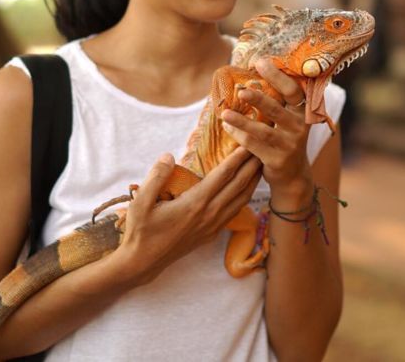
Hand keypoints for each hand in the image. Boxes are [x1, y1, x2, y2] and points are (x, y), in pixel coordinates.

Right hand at [111, 147, 260, 285]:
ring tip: (260, 164)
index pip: (224, 175)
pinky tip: (246, 188)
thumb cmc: (141, 231)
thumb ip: (156, 176)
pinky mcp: (212, 233)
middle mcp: (210, 213)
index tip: (248, 142)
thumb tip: (168, 155)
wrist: (143, 263)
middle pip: (239, 185)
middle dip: (252, 165)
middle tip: (263, 147)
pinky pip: (235, 210)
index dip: (238, 158)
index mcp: (196, 203)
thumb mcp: (141, 202)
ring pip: (241, 199)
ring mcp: (213, 225)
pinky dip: (244, 196)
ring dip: (253, 180)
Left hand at [220, 58, 312, 201]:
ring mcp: (289, 145)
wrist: (293, 175)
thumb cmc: (284, 139)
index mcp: (303, 112)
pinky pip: (253, 145)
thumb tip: (249, 76)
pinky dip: (238, 135)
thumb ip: (277, 102)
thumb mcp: (288, 120)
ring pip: (262, 130)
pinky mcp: (277, 160)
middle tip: (241, 90)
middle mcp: (299, 127)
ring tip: (224, 113)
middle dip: (258, 98)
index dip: (277, 76)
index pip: (293, 90)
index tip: (260, 62)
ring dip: (241, 121)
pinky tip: (227, 127)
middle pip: (277, 109)